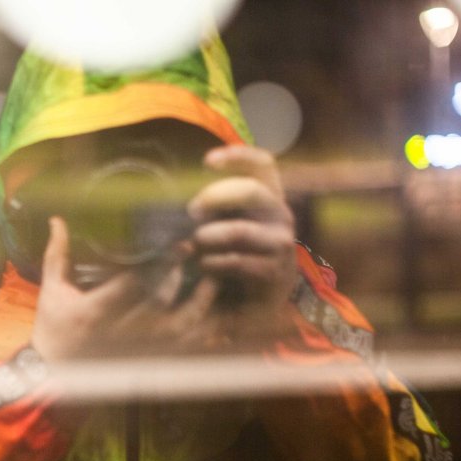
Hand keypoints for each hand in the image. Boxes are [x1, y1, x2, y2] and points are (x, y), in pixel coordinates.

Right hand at [31, 217, 229, 361]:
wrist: (54, 372)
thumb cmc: (53, 327)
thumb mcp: (51, 290)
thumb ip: (57, 255)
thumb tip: (56, 220)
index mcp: (93, 311)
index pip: (130, 285)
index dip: (156, 264)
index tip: (176, 243)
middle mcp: (118, 331)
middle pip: (158, 302)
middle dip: (179, 276)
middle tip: (196, 252)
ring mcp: (135, 348)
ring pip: (177, 328)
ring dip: (199, 305)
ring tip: (211, 281)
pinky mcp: (146, 359)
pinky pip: (181, 348)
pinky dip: (201, 333)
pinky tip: (211, 313)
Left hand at [187, 145, 297, 345]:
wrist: (255, 304)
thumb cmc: (234, 255)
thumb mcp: (225, 224)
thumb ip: (212, 209)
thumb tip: (179, 200)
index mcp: (269, 198)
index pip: (263, 164)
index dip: (239, 156)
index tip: (207, 161)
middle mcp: (281, 215)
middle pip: (251, 191)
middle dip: (215, 197)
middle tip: (191, 211)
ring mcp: (281, 244)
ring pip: (240, 231)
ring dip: (210, 236)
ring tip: (194, 243)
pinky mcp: (274, 272)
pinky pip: (237, 261)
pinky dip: (214, 263)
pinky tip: (204, 265)